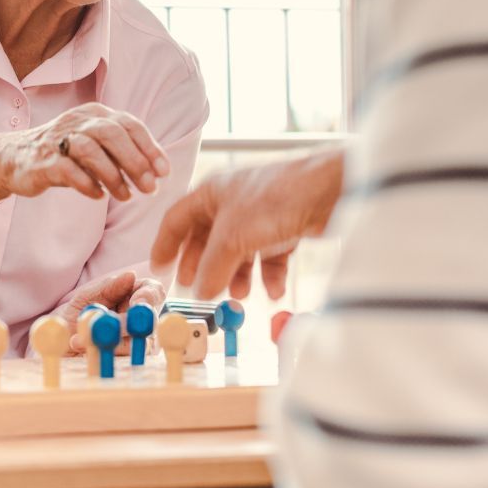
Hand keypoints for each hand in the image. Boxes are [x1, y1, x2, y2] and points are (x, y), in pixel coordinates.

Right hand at [0, 102, 169, 203]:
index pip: (129, 124)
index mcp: (94, 113)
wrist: (14, 158)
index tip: (164, 172)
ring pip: (91, 150)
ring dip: (113, 176)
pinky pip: (69, 170)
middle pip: (112, 134)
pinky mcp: (43, 161)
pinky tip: (98, 195)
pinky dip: (87, 184)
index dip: (150, 147)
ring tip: (125, 196)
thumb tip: (156, 172)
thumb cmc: (63, 153)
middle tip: (150, 188)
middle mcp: (77, 121)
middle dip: (135, 162)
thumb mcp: (94, 143)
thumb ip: (121, 152)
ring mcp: (58, 139)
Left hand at [49, 270, 166, 354]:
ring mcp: (136, 344)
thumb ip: (109, 287)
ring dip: (108, 339)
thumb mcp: (88, 296)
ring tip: (79, 338)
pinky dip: (99, 352)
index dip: (150, 296)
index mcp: (135, 297)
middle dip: (130, 322)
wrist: (60, 339)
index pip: (155, 292)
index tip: (137, 301)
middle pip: (150, 320)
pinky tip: (80, 347)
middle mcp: (141, 321)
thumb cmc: (79, 312)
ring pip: (137, 343)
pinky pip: (120, 360)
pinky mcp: (124, 363)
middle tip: (108, 323)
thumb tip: (130, 275)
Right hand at [149, 149, 343, 300]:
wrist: (328, 191)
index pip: (177, 220)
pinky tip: (272, 291)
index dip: (165, 245)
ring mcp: (259, 215)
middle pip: (207, 239)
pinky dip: (267, 275)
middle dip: (202, 267)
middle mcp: (232, 202)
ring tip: (237, 296)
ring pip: (239, 251)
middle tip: (196, 290)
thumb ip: (211, 268)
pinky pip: (268, 256)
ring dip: (236, 275)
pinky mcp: (285, 227)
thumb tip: (199, 293)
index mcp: (211, 193)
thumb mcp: (232, 238)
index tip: (158, 269)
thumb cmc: (274, 199)